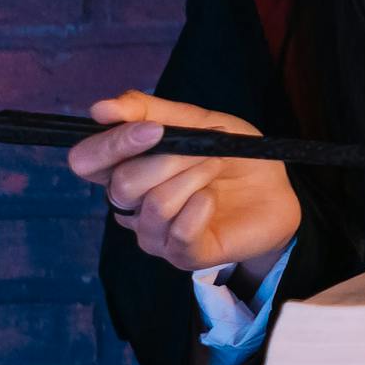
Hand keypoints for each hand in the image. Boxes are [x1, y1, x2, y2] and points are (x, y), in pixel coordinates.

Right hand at [66, 90, 299, 286]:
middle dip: (170, 159)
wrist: (277, 190)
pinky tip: (214, 197)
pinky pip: (179, 233)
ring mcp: (154, 235)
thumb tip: (100, 108)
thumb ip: (150, 111)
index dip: (112, 144)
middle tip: (207, 148)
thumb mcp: (198, 122)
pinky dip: (202, 206)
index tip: (153, 129)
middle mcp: (131, 206)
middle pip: (121, 185)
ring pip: (154, 205)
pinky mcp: (183, 256)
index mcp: (126, 169)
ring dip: (194, 176)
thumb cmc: (232, 156)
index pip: (86, 161)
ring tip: (218, 165)